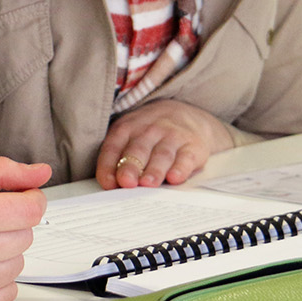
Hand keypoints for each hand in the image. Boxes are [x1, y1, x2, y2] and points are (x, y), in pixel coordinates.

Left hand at [95, 99, 233, 188]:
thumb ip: (118, 160)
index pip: (114, 146)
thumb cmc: (150, 134)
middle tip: (126, 182)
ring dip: (154, 170)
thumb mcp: (130, 138)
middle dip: (130, 166)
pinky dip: (181, 168)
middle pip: (138, 150)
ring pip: (162, 155)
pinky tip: (175, 177)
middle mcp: (149, 130)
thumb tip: (112, 186)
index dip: (109, 165)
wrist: (186, 115)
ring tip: (148, 184)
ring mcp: (172, 136)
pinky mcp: (193, 145)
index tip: (108, 183)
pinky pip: (186, 157)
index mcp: (127, 128)